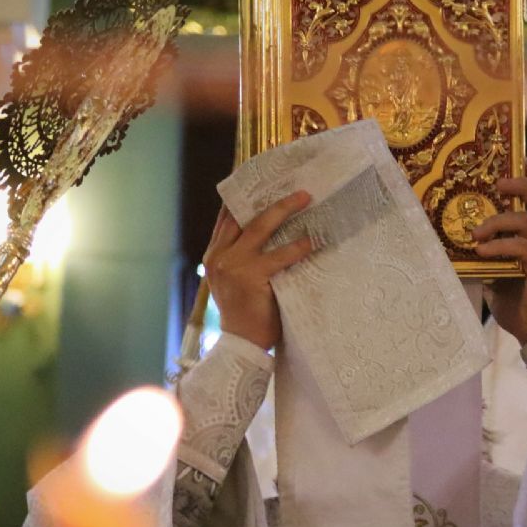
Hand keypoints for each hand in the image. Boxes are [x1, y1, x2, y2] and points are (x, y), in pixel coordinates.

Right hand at [204, 191, 314, 350]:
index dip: (244, 198)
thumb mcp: (234, 281)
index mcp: (213, 255)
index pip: (227, 218)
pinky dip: (297, 247)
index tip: (262, 180)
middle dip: (272, 200)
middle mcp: (219, 257)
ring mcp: (233, 266)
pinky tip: (313, 241)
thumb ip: (241, 258)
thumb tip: (268, 231)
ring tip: (306, 200)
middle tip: (298, 191)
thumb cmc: (244, 314)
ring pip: (261, 227)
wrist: (240, 345)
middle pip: (244, 216)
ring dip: (285, 210)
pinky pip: (279, 255)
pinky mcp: (250, 277)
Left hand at [474, 162, 526, 345]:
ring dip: (500, 220)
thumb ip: (483, 247)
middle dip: (523, 185)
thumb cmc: (512, 297)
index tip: (512, 157)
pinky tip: (481, 251)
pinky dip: (500, 245)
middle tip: (499, 181)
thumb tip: (454, 234)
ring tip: (476, 230)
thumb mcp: (491, 267)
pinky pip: (523, 247)